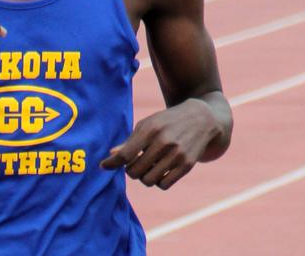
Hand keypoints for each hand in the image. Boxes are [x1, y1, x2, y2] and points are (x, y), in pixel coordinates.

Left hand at [99, 98, 219, 189]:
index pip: (125, 154)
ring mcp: (177, 155)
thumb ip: (130, 141)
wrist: (201, 119)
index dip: (112, 163)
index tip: (103, 166)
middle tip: (133, 163)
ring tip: (147, 167)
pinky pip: (164, 185)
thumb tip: (111, 155)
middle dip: (130, 170)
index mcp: (150, 129)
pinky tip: (159, 171)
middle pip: (135, 171)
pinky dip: (158, 182)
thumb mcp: (147, 124)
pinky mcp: (187, 165)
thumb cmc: (167, 122)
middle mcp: (164, 142)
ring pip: (148, 181)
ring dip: (144, 177)